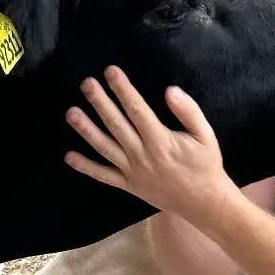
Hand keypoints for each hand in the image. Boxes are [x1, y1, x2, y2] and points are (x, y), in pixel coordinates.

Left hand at [65, 67, 230, 216]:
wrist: (203, 202)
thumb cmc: (205, 165)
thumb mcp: (205, 135)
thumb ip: (189, 111)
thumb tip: (170, 90)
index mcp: (160, 140)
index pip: (136, 108)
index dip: (122, 89)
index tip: (110, 72)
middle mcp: (142, 155)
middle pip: (116, 124)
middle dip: (100, 102)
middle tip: (86, 83)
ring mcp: (133, 172)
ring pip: (104, 147)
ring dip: (86, 130)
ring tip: (71, 112)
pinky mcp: (129, 185)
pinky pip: (103, 176)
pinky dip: (86, 167)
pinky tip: (69, 157)